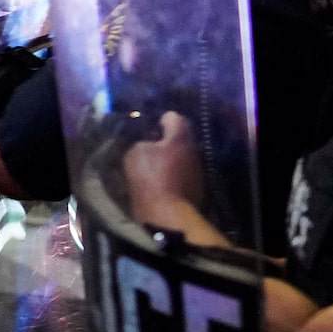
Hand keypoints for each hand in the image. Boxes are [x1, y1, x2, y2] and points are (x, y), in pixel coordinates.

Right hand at [117, 109, 206, 228]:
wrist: (166, 214)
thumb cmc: (150, 178)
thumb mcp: (135, 153)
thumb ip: (141, 142)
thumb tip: (146, 143)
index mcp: (180, 137)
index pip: (173, 117)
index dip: (160, 120)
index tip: (150, 128)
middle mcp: (193, 150)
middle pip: (180, 139)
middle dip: (166, 141)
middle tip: (150, 148)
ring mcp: (197, 170)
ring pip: (182, 158)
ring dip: (171, 160)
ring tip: (155, 167)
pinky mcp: (196, 188)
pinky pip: (183, 175)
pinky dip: (174, 176)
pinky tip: (161, 184)